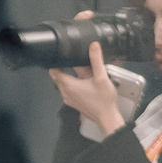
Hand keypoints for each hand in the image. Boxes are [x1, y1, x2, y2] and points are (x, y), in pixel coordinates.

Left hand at [46, 12, 123, 136]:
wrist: (107, 118)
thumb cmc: (103, 98)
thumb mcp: (101, 77)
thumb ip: (96, 60)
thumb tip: (93, 44)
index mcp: (68, 85)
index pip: (54, 71)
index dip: (55, 62)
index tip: (59, 54)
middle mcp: (65, 93)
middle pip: (58, 77)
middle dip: (63, 67)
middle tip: (70, 57)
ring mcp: (69, 99)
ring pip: (64, 84)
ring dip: (69, 76)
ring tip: (78, 66)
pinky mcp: (74, 103)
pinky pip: (69, 90)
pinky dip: (73, 84)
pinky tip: (83, 79)